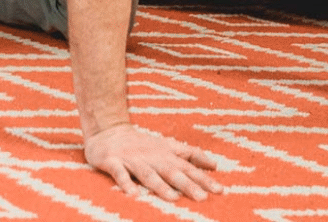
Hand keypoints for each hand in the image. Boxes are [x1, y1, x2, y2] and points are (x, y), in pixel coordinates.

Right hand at [84, 123, 223, 200]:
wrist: (107, 130)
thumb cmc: (141, 144)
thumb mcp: (168, 145)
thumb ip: (190, 154)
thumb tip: (215, 165)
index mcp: (165, 154)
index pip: (188, 167)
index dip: (203, 178)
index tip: (220, 190)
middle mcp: (151, 157)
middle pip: (171, 171)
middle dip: (187, 184)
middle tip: (202, 198)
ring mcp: (132, 159)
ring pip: (147, 174)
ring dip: (160, 185)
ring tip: (173, 198)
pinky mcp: (112, 162)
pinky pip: (119, 174)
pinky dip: (126, 183)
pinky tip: (133, 194)